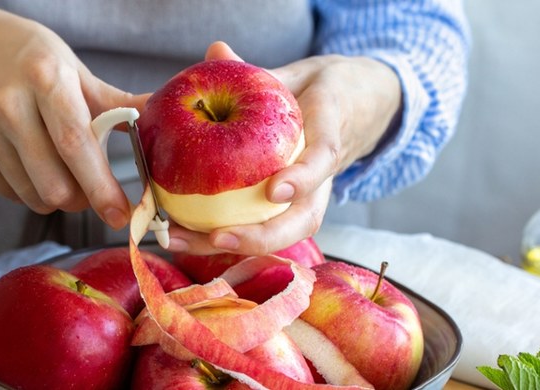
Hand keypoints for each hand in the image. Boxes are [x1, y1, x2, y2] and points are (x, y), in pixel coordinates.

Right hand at [0, 7, 146, 228]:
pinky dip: (29, 190)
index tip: (121, 214)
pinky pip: (9, 193)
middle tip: (93, 191)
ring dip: (57, 198)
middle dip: (82, 199)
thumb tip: (162, 117)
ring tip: (61, 172)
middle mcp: (8, 104)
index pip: (75, 142)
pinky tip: (31, 164)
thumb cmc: (25, 57)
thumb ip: (114, 102)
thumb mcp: (70, 68)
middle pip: (54, 183)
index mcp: (44, 78)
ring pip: (33, 196)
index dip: (100, 185)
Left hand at [168, 42, 401, 255]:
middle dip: (261, 236)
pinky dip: (225, 237)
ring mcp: (311, 197)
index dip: (302, 178)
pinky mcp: (293, 209)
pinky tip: (183, 235)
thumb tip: (215, 51)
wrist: (356, 110)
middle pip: (304, 219)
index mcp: (330, 132)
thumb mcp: (296, 75)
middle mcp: (324, 177)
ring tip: (183, 241)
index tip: (275, 191)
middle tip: (219, 237)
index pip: (324, 157)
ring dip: (234, 246)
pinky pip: (263, 228)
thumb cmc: (321, 93)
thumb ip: (258, 72)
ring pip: (283, 234)